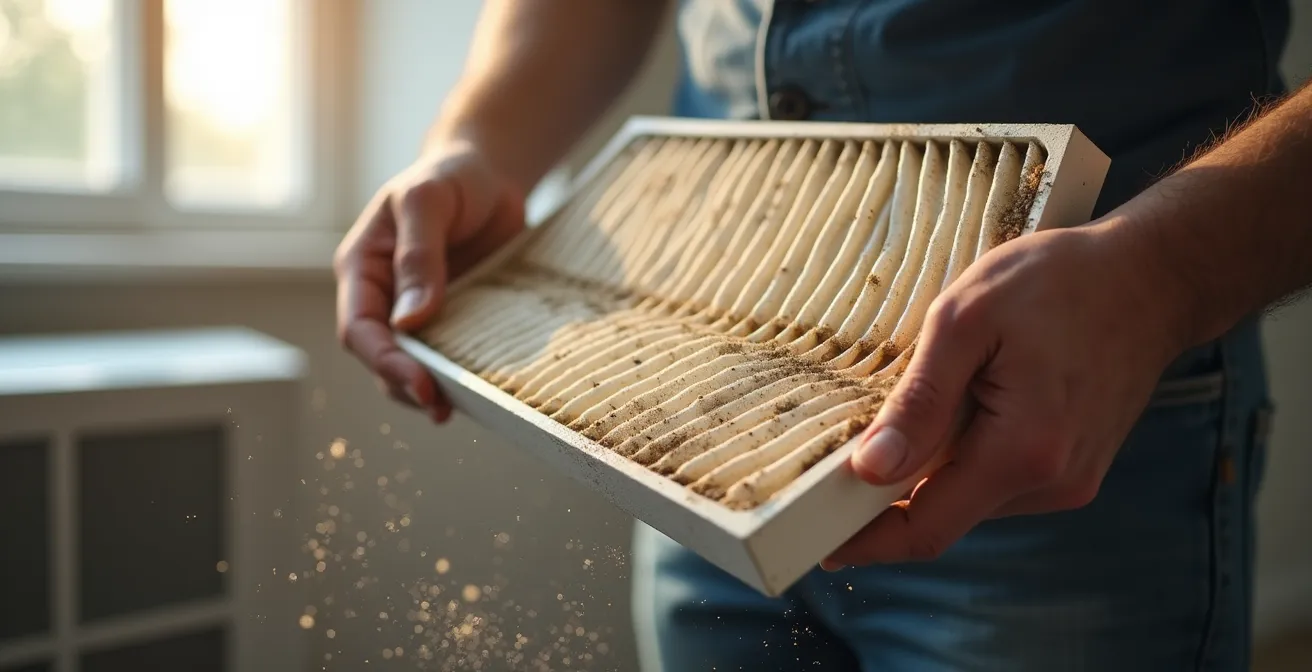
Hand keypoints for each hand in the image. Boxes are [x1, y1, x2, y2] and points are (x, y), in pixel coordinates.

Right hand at [334, 141, 524, 421]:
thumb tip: (408, 321)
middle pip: (380, 358)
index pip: (358, 328)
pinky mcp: (450, 319)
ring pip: (410, 366)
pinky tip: (477, 391)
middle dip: (406, 385)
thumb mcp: (428, 201)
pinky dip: (457, 377)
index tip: (422, 383)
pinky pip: (446, 356)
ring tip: (461, 406)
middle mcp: (382, 296)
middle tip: (442, 406)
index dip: (385, 361)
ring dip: (430, 391)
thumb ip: (418, 256)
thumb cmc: (452, 178)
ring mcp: (415, 312)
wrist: (490, 175)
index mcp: (362, 267)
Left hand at [825, 219, 1186, 566]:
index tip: (818, 539)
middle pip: (944, 516)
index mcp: (1023, 453)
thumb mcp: (967, 320)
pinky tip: (961, 406)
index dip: (866, 541)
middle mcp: (1052, 483)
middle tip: (839, 457)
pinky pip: (998, 480)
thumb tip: (868, 467)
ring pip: (969, 498)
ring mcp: (1068, 481)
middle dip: (888, 498)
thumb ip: (919, 400)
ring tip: (913, 409)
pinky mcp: (1073, 469)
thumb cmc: (1059, 282)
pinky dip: (964, 457)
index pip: (926, 528)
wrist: (1152, 276)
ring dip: (929, 470)